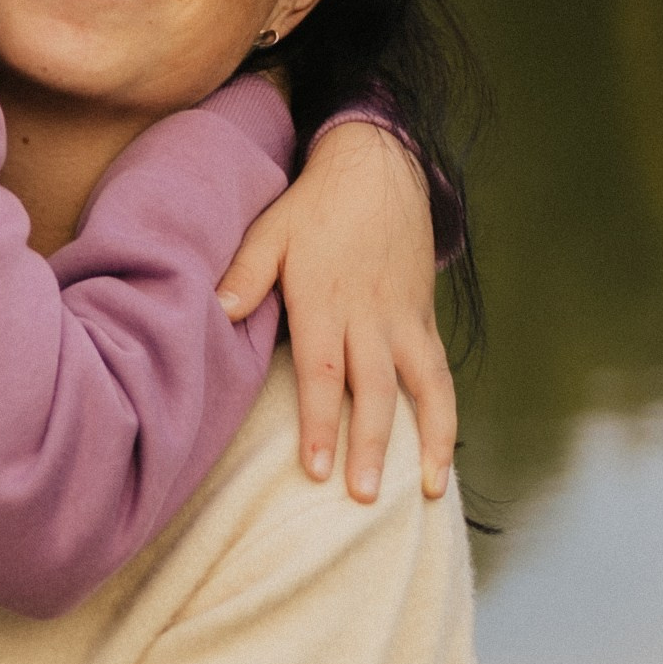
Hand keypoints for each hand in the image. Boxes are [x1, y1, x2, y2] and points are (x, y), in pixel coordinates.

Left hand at [218, 119, 454, 504]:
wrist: (378, 168)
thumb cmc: (313, 207)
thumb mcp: (269, 230)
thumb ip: (245, 274)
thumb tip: (216, 312)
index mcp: (326, 301)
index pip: (323, 373)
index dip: (319, 422)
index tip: (315, 467)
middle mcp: (371, 317)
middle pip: (373, 390)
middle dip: (370, 445)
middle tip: (363, 496)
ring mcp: (404, 321)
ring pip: (424, 388)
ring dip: (428, 440)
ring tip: (430, 490)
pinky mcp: (424, 321)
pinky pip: (440, 376)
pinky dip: (446, 417)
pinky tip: (444, 459)